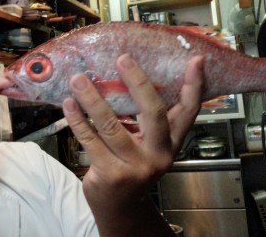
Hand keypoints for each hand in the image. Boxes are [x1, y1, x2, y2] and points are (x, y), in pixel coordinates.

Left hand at [62, 54, 203, 235]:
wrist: (119, 207)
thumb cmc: (131, 167)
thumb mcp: (148, 145)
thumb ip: (147, 119)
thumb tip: (132, 76)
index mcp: (170, 143)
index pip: (188, 112)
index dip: (194, 86)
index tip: (196, 60)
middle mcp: (157, 154)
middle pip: (152, 113)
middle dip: (138, 82)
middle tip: (123, 58)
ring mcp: (134, 166)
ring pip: (111, 125)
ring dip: (92, 99)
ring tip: (79, 79)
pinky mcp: (110, 173)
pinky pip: (90, 140)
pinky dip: (77, 120)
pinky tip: (69, 104)